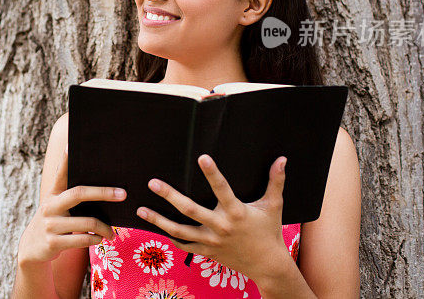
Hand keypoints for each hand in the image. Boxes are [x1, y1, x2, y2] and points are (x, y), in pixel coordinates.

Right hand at [17, 147, 126, 264]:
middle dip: (104, 192)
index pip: (61, 173)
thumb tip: (103, 188)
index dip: (66, 159)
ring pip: (88, 223)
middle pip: (79, 193)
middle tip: (123, 194)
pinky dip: (96, 240)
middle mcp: (50, 206)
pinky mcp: (53, 242)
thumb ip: (70, 197)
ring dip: (105, 228)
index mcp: (53, 194)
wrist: (32, 249)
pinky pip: (83, 239)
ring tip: (112, 233)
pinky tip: (100, 239)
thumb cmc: (53, 223)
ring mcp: (51, 224)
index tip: (72, 143)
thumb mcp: (56, 207)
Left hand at [136, 154, 293, 281]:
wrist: (267, 266)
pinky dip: (171, 238)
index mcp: (236, 213)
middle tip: (153, 183)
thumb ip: (276, 182)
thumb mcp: (273, 206)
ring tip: (141, 209)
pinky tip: (157, 228)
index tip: (202, 157)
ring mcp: (211, 241)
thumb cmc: (269, 232)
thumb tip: (282, 159)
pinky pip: (185, 246)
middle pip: (190, 210)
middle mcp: (221, 227)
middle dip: (170, 196)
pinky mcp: (207, 252)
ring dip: (159, 220)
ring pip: (180, 231)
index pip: (222, 189)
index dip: (212, 173)